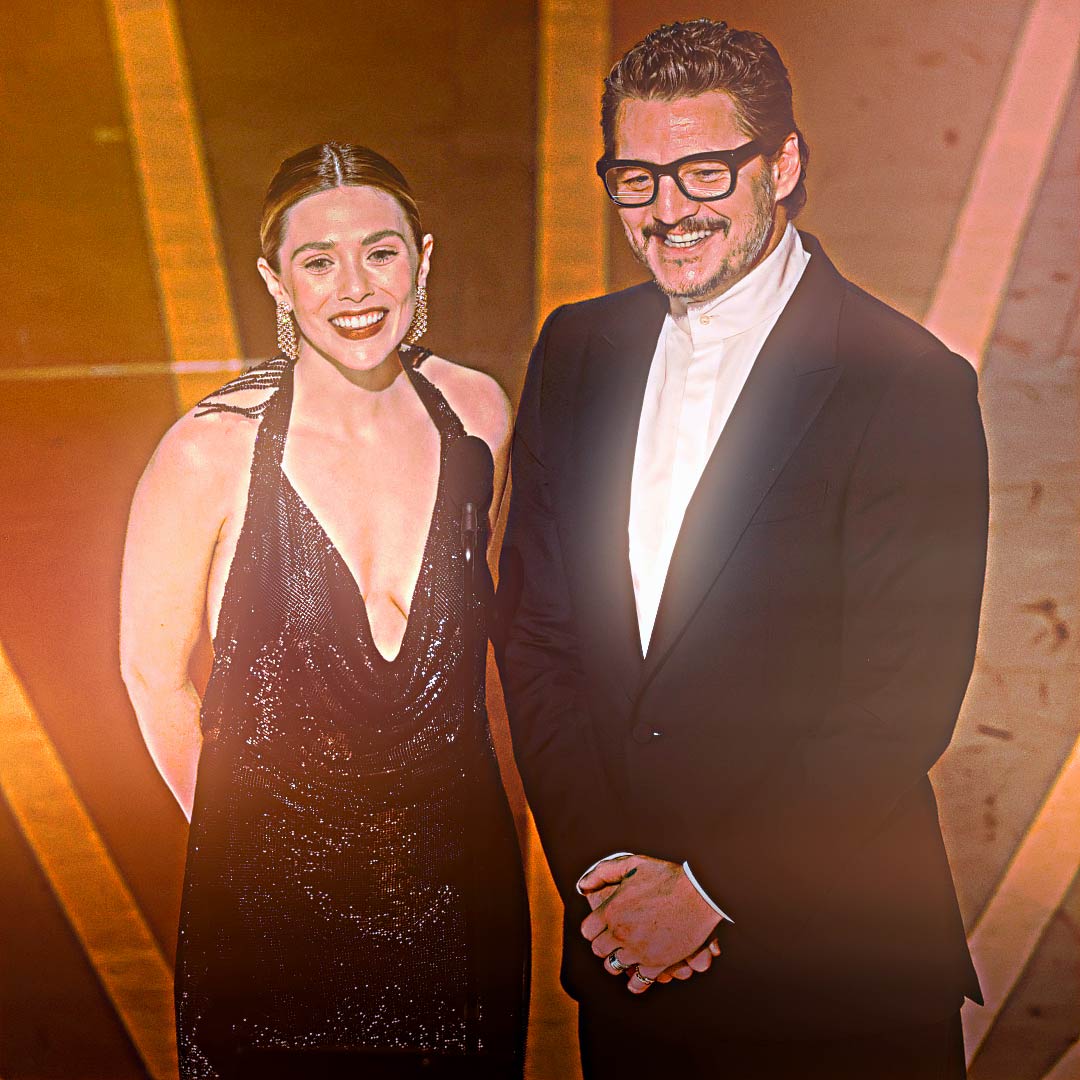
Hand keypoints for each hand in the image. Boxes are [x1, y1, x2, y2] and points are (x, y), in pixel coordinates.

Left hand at [579, 855, 720, 991]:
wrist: (699, 893)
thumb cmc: (666, 876)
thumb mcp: (632, 864)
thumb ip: (603, 873)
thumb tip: (582, 886)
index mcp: (611, 910)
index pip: (587, 931)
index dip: (594, 929)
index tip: (601, 928)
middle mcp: (619, 932)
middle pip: (599, 950)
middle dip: (605, 946)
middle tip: (614, 942)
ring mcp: (637, 950)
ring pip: (614, 966)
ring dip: (618, 962)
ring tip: (626, 956)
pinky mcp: (656, 963)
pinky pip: (638, 982)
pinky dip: (636, 983)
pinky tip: (637, 978)